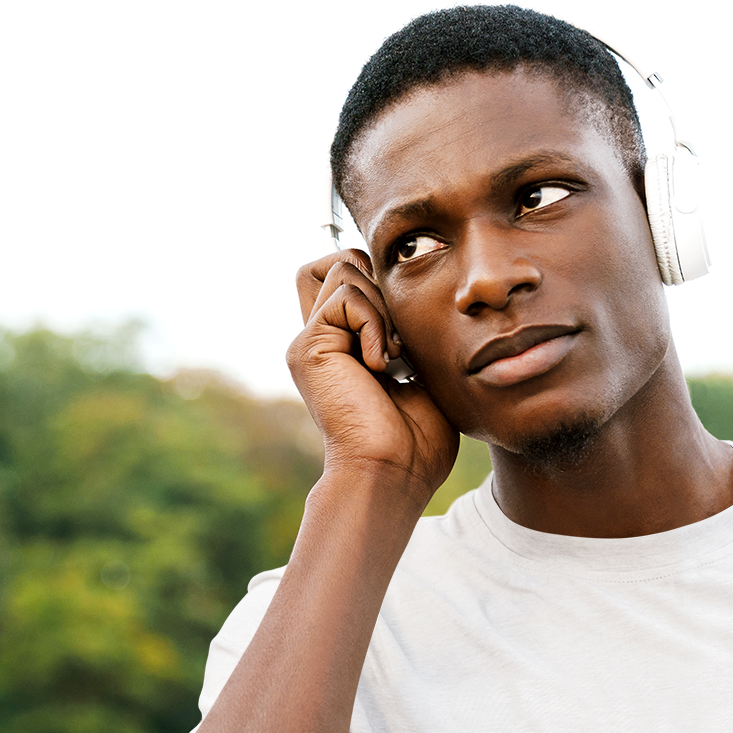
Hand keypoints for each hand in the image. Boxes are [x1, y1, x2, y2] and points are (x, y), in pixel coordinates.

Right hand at [287, 249, 457, 500]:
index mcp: (346, 347)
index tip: (408, 334)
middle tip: (401, 342)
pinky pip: (345, 294)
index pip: (349, 278)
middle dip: (382, 284)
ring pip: (344, 267)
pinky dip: (375, 324)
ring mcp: (311, 342)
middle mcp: (323, 340)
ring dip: (382, 306)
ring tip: (393, 356)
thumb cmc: (419, 442)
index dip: (381, 283)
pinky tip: (382, 366)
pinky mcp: (308, 347)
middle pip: (340, 260)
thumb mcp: (423, 376)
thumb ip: (410, 334)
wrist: (395, 473)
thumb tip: (413, 296)